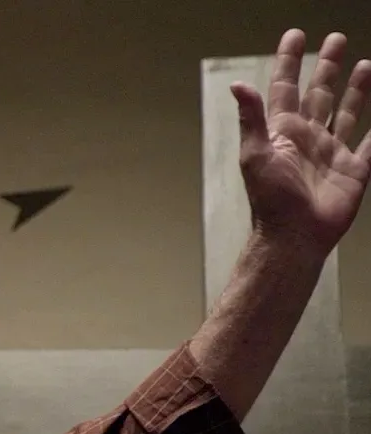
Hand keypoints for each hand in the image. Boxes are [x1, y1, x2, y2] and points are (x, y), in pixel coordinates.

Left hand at [231, 29, 370, 256]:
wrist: (294, 235)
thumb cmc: (270, 199)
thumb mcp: (255, 155)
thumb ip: (251, 118)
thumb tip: (237, 85)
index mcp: (283, 131)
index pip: (286, 87)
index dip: (289, 61)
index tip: (295, 36)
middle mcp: (308, 136)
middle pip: (319, 92)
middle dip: (327, 66)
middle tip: (336, 39)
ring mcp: (332, 151)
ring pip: (346, 111)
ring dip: (355, 88)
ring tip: (364, 63)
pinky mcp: (354, 169)